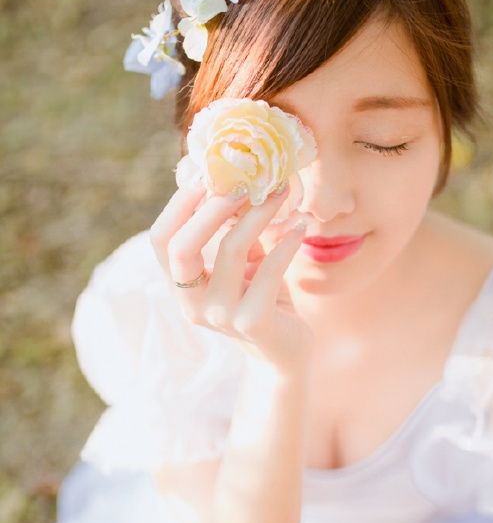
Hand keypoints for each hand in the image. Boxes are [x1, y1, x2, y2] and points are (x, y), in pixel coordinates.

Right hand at [150, 180, 313, 371]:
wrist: (285, 350)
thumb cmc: (261, 296)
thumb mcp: (242, 258)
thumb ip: (229, 223)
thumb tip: (224, 171)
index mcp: (181, 285)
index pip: (161, 241)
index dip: (178, 205)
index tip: (206, 173)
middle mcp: (192, 303)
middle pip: (182, 247)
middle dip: (210, 207)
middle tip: (245, 180)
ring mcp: (221, 316)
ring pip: (231, 250)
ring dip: (258, 213)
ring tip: (282, 191)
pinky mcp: (254, 323)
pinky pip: (269, 271)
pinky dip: (286, 243)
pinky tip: (301, 225)